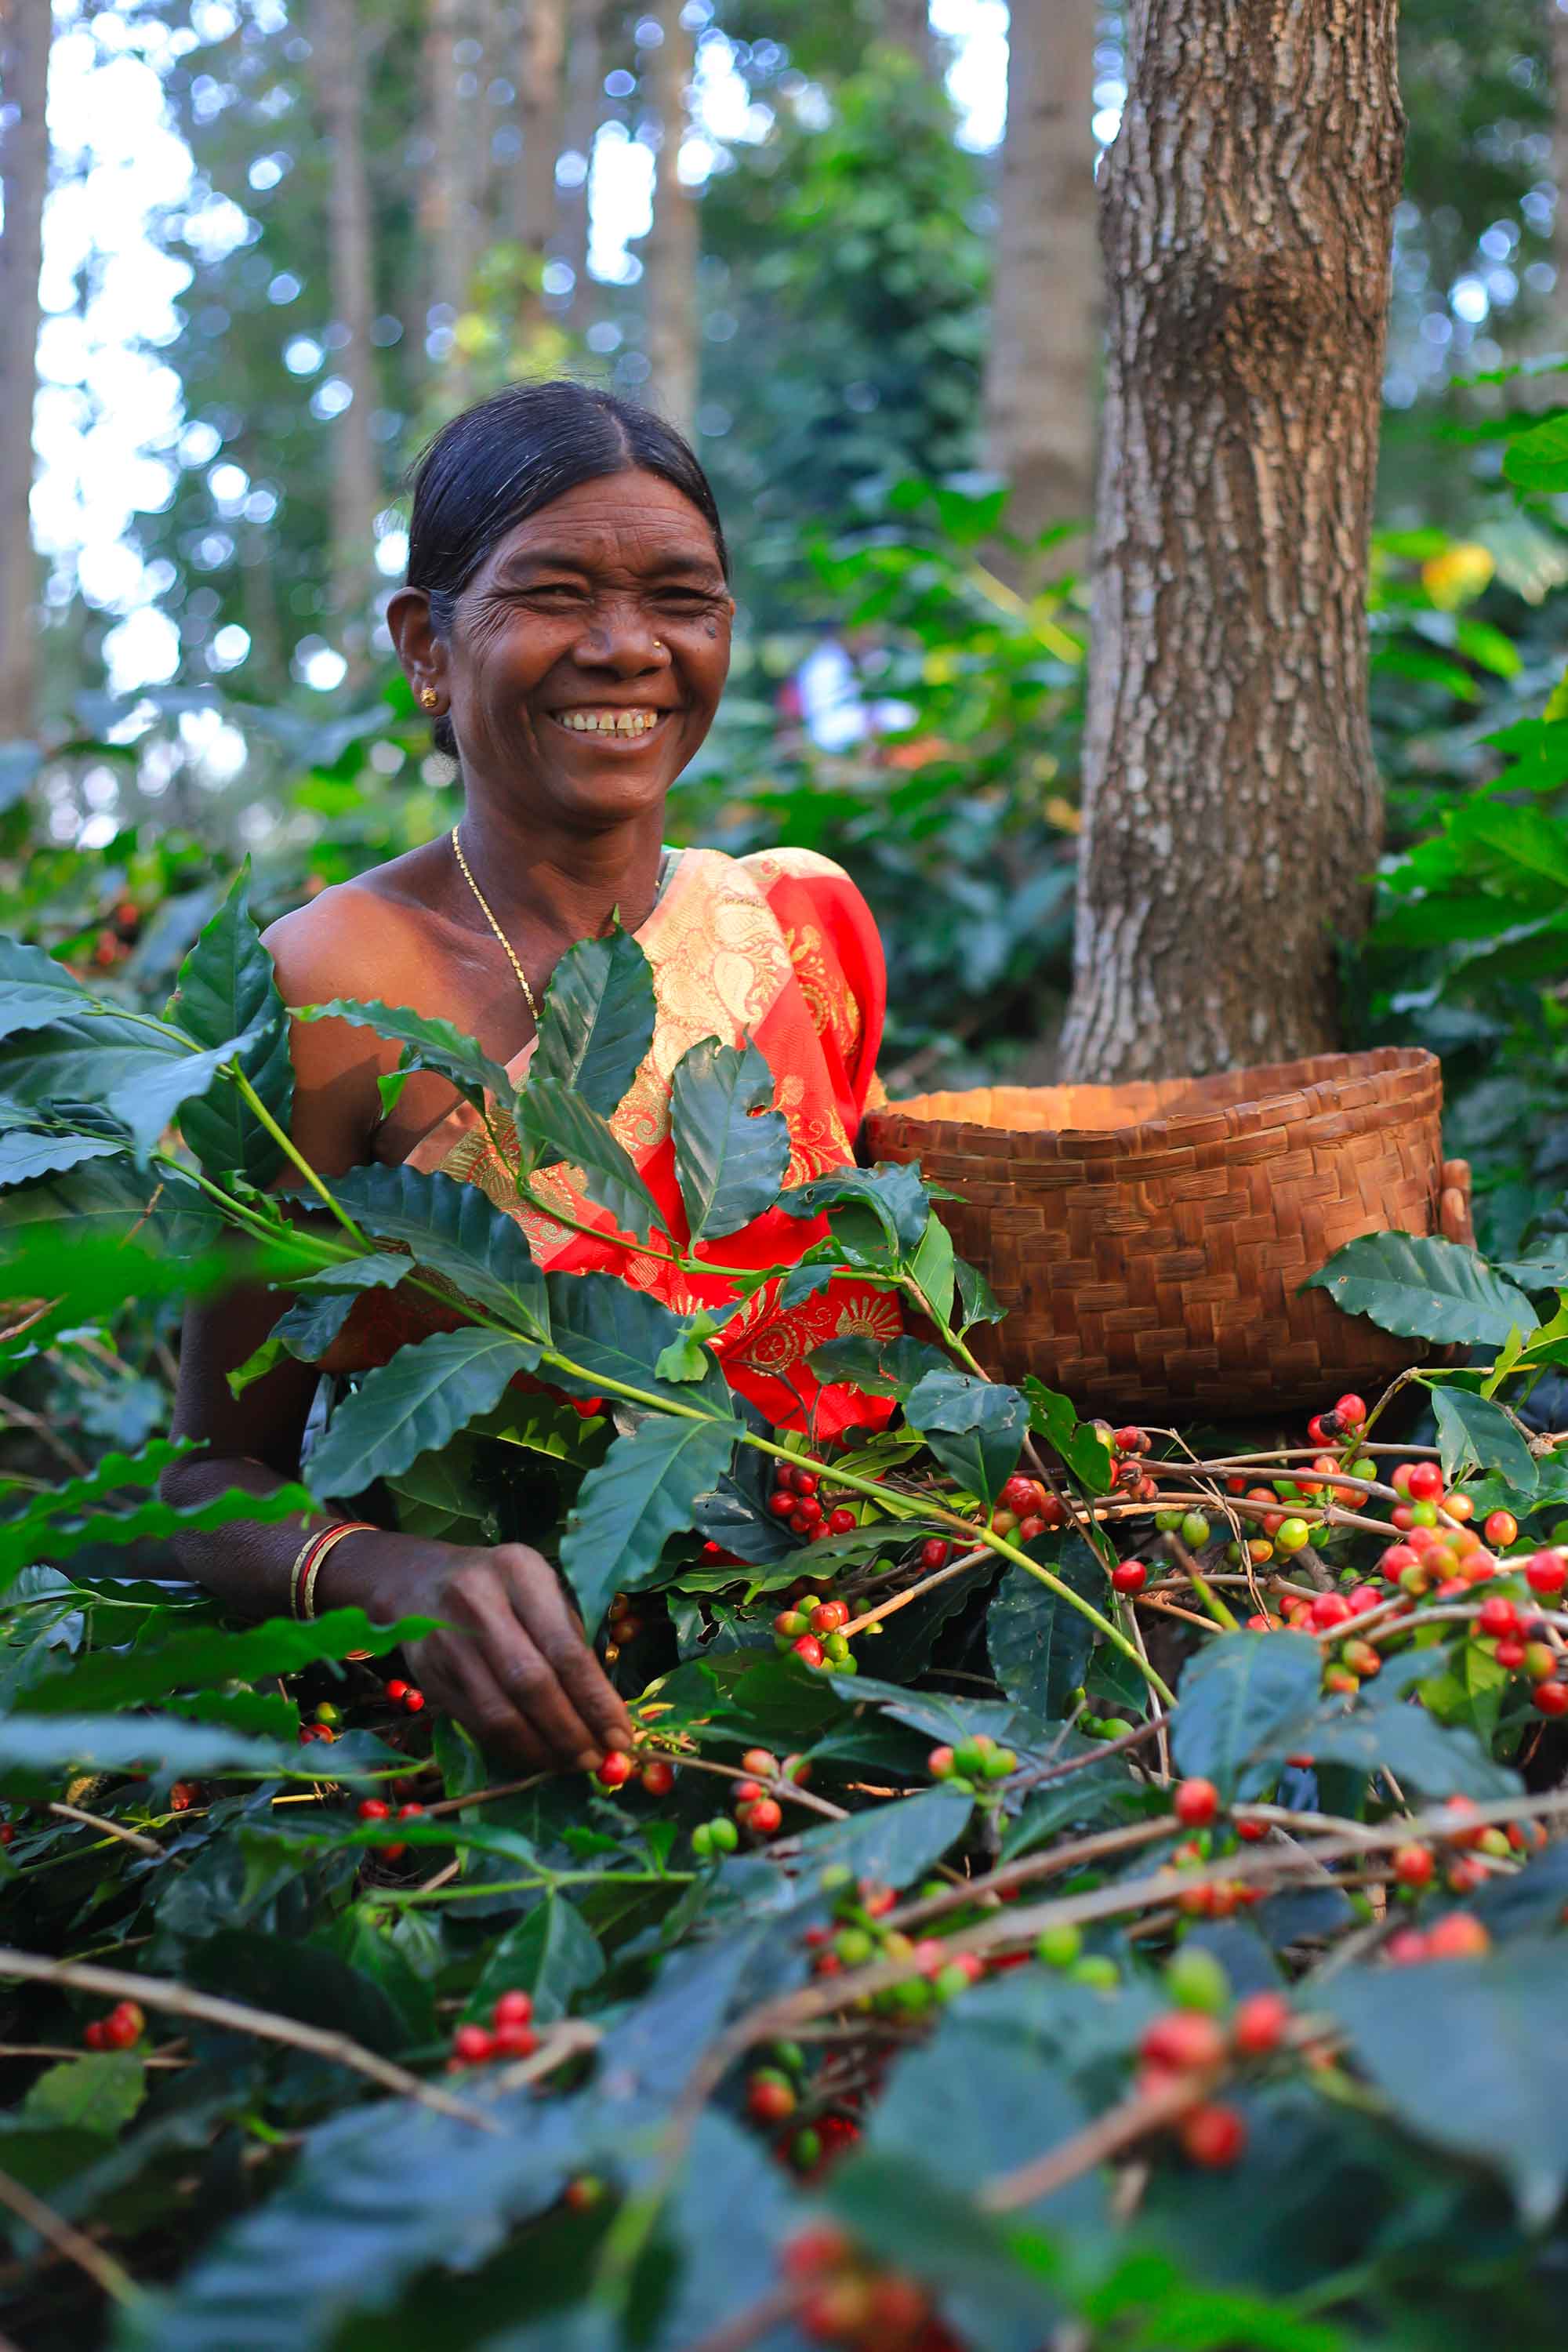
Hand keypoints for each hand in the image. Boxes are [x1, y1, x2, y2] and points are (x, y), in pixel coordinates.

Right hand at [364, 1538, 634, 1771]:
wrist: (420, 1582)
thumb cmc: (502, 1588)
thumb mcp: (541, 1589)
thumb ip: (572, 1639)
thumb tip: (606, 1711)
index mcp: (519, 1573)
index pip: (564, 1648)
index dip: (595, 1700)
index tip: (620, 1735)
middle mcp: (477, 1604)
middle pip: (531, 1685)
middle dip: (571, 1732)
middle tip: (598, 1760)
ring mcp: (446, 1643)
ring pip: (500, 1714)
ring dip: (543, 1750)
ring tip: (573, 1765)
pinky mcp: (428, 1677)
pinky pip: (477, 1726)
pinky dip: (513, 1750)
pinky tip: (538, 1756)